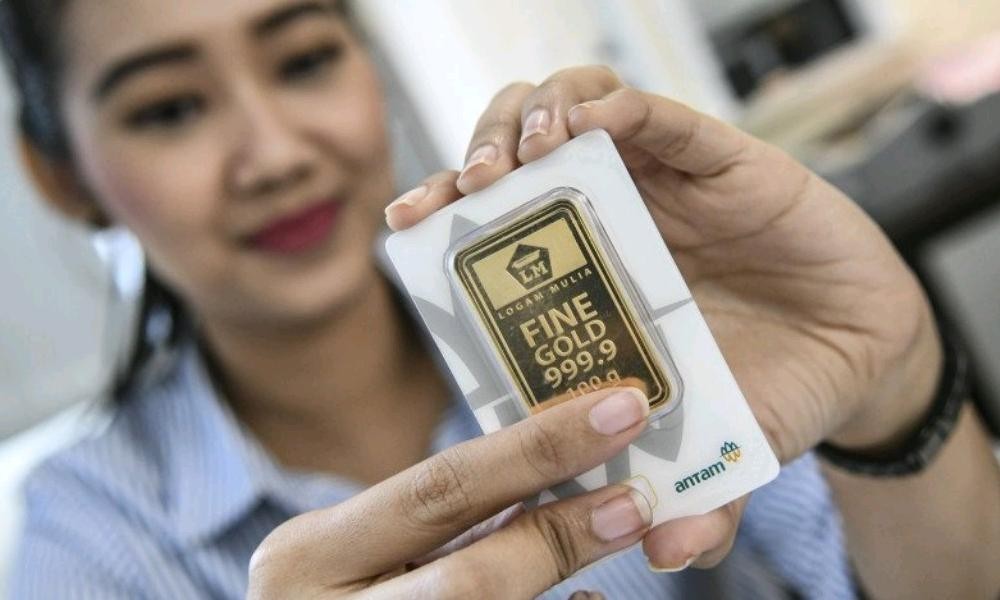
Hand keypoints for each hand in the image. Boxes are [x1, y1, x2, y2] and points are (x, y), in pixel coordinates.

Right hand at [247, 388, 655, 598]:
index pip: (440, 487)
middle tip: (637, 501)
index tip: (617, 412)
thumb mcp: (350, 549)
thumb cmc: (326, 595)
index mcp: (310, 553)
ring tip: (620, 547)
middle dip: (562, 533)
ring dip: (564, 579)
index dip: (538, 450)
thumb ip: (429, 518)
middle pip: (471, 577)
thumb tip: (549, 472)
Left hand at [385, 66, 942, 568]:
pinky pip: (652, 113)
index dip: (445, 219)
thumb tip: (670, 555)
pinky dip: (612, 106)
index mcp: (585, 288)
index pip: (494, 235)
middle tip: (466, 190)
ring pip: (569, 113)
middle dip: (476, 157)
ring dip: (528, 118)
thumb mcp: (724, 453)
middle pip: (514, 158)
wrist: (859, 353)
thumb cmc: (770, 391)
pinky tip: (587, 123)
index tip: (409, 223)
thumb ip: (698, 502)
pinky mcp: (716, 159)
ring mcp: (658, 188)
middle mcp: (610, 228)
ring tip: (517, 156)